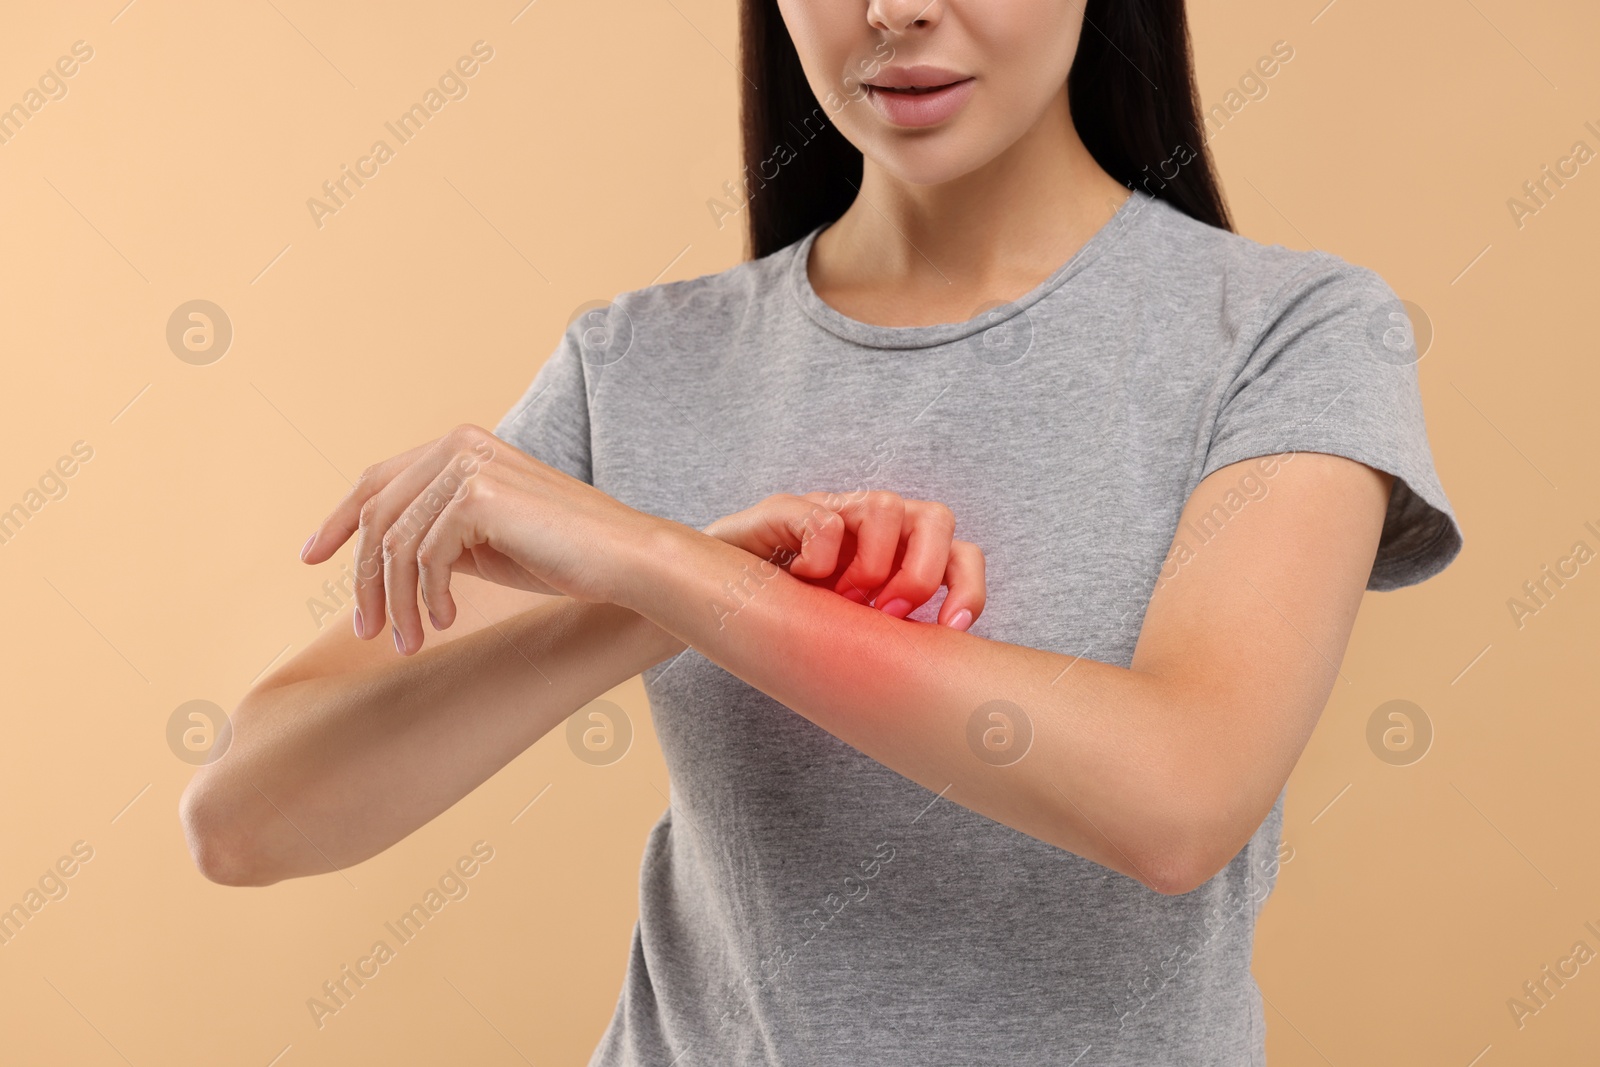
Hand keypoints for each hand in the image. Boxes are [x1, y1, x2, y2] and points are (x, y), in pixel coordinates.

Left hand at [300, 424, 663, 652]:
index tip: (312, 557)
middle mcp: (458, 446)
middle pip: (378, 515)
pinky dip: (426, 597)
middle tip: (366, 631)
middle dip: (365, 579)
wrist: (625, 559)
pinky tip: (444, 622)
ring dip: (395, 601)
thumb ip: (437, 537)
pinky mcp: (477, 494)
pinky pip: (426, 557)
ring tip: (406, 641)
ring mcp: (467, 465)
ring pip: (397, 542)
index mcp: (460, 447)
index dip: (339, 520)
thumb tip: (384, 562)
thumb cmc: (565, 556)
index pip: (377, 481)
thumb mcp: (485, 543)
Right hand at [704, 490, 984, 629]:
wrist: (716, 603)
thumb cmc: (794, 624)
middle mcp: (874, 526)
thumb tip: (941, 679)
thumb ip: (893, 642)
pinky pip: (825, 519)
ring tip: (841, 599)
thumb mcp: (852, 638)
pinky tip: (800, 579)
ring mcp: (833, 511)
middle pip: (936, 519)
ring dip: (871, 564)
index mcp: (900, 554)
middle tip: (887, 615)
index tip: (951, 628)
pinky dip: (821, 555)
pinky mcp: (787, 510)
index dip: (968, 587)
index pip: (961, 553)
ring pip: (887, 506)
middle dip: (921, 575)